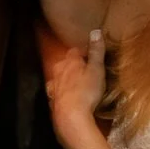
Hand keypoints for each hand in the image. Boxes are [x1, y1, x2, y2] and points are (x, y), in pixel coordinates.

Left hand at [48, 29, 106, 148]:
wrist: (70, 116)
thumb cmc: (86, 92)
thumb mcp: (96, 69)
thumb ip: (96, 51)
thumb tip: (95, 32)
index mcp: (68, 62)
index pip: (75, 50)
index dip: (84, 52)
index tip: (93, 55)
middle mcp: (57, 72)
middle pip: (65, 62)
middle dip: (75, 63)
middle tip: (87, 67)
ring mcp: (53, 86)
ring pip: (60, 76)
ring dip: (68, 77)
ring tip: (79, 81)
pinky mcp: (53, 99)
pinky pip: (58, 90)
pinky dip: (64, 90)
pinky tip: (70, 94)